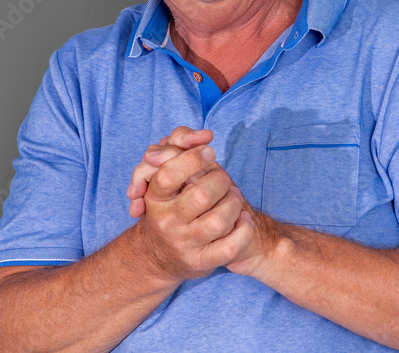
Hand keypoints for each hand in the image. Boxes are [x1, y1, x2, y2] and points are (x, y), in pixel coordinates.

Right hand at [128, 126, 281, 280]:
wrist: (158, 257)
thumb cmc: (168, 208)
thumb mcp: (163, 180)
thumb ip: (176, 149)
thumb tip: (203, 136)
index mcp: (154, 199)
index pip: (169, 174)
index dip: (194, 158)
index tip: (210, 152)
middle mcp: (166, 223)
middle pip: (201, 195)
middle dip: (221, 181)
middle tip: (224, 179)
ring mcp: (184, 244)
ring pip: (219, 221)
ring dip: (235, 203)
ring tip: (234, 198)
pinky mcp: (201, 262)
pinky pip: (230, 247)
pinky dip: (243, 230)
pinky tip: (243, 219)